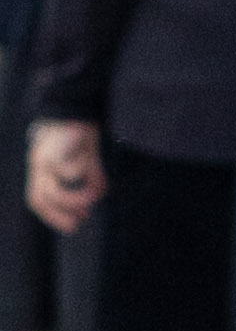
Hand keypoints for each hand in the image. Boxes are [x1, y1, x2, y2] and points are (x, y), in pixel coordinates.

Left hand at [26, 120, 102, 237]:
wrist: (75, 106)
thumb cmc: (79, 133)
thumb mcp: (87, 159)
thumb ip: (91, 176)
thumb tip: (101, 194)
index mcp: (42, 170)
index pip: (39, 200)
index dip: (54, 216)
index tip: (77, 223)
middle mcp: (39, 166)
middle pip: (39, 200)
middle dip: (58, 216)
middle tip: (80, 222)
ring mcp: (43, 159)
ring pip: (51, 192)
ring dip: (74, 199)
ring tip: (94, 197)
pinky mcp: (54, 150)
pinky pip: (65, 171)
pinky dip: (80, 173)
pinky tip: (88, 163)